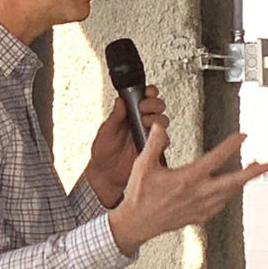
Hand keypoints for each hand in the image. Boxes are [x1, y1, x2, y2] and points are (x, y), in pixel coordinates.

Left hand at [84, 91, 167, 207]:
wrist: (107, 176)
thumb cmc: (103, 153)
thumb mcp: (105, 132)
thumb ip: (114, 117)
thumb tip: (120, 100)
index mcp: (128, 115)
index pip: (143, 97)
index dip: (148, 92)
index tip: (146, 93)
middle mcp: (141, 123)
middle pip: (158, 106)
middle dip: (154, 104)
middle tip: (143, 108)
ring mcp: (149, 135)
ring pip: (163, 120)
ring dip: (157, 118)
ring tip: (145, 123)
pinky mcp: (155, 148)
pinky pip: (165, 139)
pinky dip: (162, 136)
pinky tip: (152, 137)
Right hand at [107, 123, 267, 255]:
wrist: (137, 223)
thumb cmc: (140, 196)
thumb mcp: (142, 165)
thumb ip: (154, 144)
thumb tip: (161, 127)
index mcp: (187, 179)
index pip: (215, 159)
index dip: (231, 146)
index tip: (242, 136)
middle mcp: (198, 194)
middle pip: (234, 182)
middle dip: (253, 172)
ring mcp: (201, 207)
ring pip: (230, 194)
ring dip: (243, 182)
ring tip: (252, 171)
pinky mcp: (200, 217)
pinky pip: (221, 204)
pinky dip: (230, 195)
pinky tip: (231, 189)